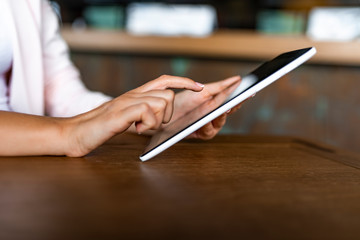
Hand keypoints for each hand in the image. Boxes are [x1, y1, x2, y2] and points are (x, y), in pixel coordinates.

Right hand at [64, 75, 203, 156]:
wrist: (76, 133)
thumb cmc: (101, 127)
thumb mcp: (127, 118)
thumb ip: (143, 114)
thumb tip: (160, 118)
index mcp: (136, 94)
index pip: (164, 80)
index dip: (184, 81)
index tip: (199, 87)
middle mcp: (133, 94)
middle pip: (168, 94)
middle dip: (168, 113)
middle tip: (151, 124)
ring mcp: (127, 101)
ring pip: (161, 101)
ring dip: (157, 120)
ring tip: (140, 127)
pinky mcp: (122, 111)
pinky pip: (148, 111)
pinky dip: (147, 124)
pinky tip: (135, 129)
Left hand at [171, 76, 241, 139]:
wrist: (166, 112)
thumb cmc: (182, 101)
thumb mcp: (201, 91)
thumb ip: (219, 87)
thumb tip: (237, 79)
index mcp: (217, 104)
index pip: (233, 101)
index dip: (243, 97)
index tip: (252, 91)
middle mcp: (215, 116)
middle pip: (230, 111)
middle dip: (236, 105)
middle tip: (242, 98)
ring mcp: (209, 125)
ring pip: (221, 122)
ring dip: (221, 115)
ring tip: (225, 107)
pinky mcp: (201, 134)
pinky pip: (208, 130)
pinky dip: (208, 124)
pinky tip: (207, 119)